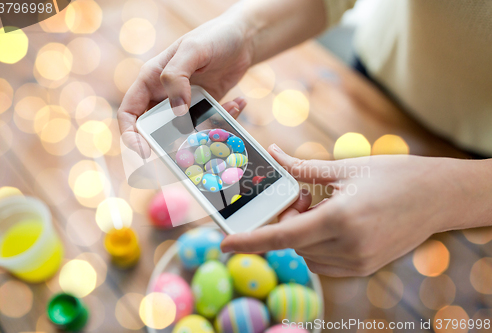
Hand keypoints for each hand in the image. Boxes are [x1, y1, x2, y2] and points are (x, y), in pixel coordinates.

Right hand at [117, 13, 252, 156]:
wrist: (243, 38)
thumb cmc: (213, 37)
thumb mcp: (192, 50)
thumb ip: (177, 77)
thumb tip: (176, 110)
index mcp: (151, 80)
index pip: (130, 113)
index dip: (131, 135)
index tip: (143, 152)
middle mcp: (165, 94)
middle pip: (155, 129)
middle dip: (170, 142)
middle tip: (187, 149)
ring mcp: (185, 102)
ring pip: (185, 131)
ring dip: (203, 131)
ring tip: (222, 119)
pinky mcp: (206, 108)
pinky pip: (209, 123)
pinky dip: (223, 119)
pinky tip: (237, 103)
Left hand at [221, 145, 480, 276]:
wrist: (437, 197)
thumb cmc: (394, 176)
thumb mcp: (346, 168)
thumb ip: (303, 167)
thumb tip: (274, 155)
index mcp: (341, 220)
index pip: (284, 237)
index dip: (251, 241)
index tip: (225, 243)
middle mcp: (349, 247)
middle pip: (292, 243)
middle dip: (286, 222)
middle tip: (301, 196)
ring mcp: (358, 261)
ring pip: (306, 253)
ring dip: (301, 232)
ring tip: (320, 205)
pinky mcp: (364, 266)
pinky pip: (324, 260)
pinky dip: (315, 242)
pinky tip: (330, 220)